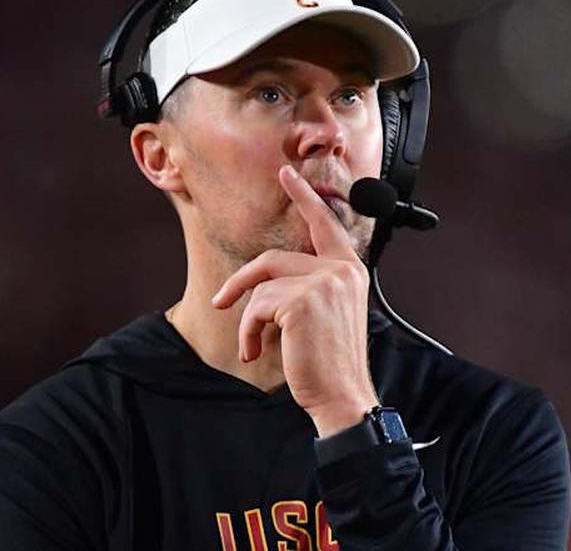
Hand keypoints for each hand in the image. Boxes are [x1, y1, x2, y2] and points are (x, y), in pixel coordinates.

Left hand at [211, 164, 378, 435]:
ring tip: (253, 345)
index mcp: (350, 271)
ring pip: (262, 286)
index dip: (303, 197)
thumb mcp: (328, 315)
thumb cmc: (331, 363)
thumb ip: (311, 286)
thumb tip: (267, 281)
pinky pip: (257, 307)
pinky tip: (256, 351)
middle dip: (241, 282)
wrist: (342, 396)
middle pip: (273, 259)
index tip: (287, 174)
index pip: (324, 224)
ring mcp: (323, 283)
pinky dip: (248, 332)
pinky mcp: (302, 301)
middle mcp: (340, 271)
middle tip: (220, 301)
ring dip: (248, 320)